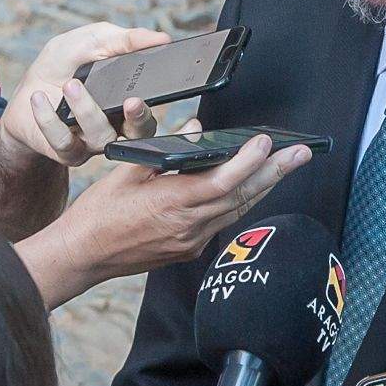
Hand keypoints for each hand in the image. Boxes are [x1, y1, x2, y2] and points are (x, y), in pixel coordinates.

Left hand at [0, 23, 166, 172]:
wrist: (26, 90)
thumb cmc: (64, 65)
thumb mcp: (93, 41)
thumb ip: (125, 39)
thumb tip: (161, 38)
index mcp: (127, 100)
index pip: (149, 111)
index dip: (148, 109)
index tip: (139, 97)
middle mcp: (116, 125)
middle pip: (138, 133)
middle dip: (137, 120)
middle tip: (131, 101)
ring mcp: (92, 142)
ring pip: (101, 136)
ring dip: (86, 109)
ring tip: (70, 85)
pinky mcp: (66, 151)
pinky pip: (63, 142)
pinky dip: (48, 118)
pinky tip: (39, 98)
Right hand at [30, 128, 308, 301]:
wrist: (84, 255)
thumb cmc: (100, 212)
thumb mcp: (128, 172)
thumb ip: (166, 151)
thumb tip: (195, 129)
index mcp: (171, 203)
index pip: (221, 181)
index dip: (247, 161)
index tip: (265, 142)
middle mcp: (188, 226)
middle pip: (241, 196)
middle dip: (274, 173)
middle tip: (301, 153)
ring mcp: (191, 242)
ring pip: (237, 210)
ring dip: (263, 187)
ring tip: (286, 166)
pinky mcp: (189, 250)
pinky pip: (223, 222)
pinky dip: (240, 201)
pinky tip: (252, 187)